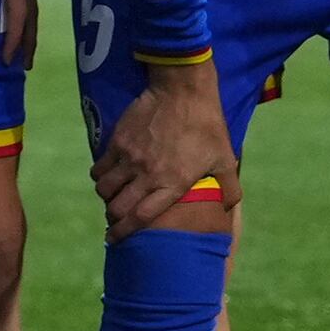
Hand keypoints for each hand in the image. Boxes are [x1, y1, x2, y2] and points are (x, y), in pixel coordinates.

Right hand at [91, 57, 235, 237]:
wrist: (182, 90)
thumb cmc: (206, 126)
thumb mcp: (224, 158)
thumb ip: (229, 188)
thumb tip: (229, 209)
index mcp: (173, 183)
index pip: (141, 217)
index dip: (126, 232)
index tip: (115, 240)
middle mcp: (147, 175)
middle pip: (118, 207)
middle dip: (113, 218)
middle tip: (115, 219)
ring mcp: (129, 158)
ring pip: (105, 188)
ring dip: (107, 197)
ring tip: (112, 197)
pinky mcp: (117, 142)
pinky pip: (100, 167)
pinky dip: (100, 176)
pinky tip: (106, 175)